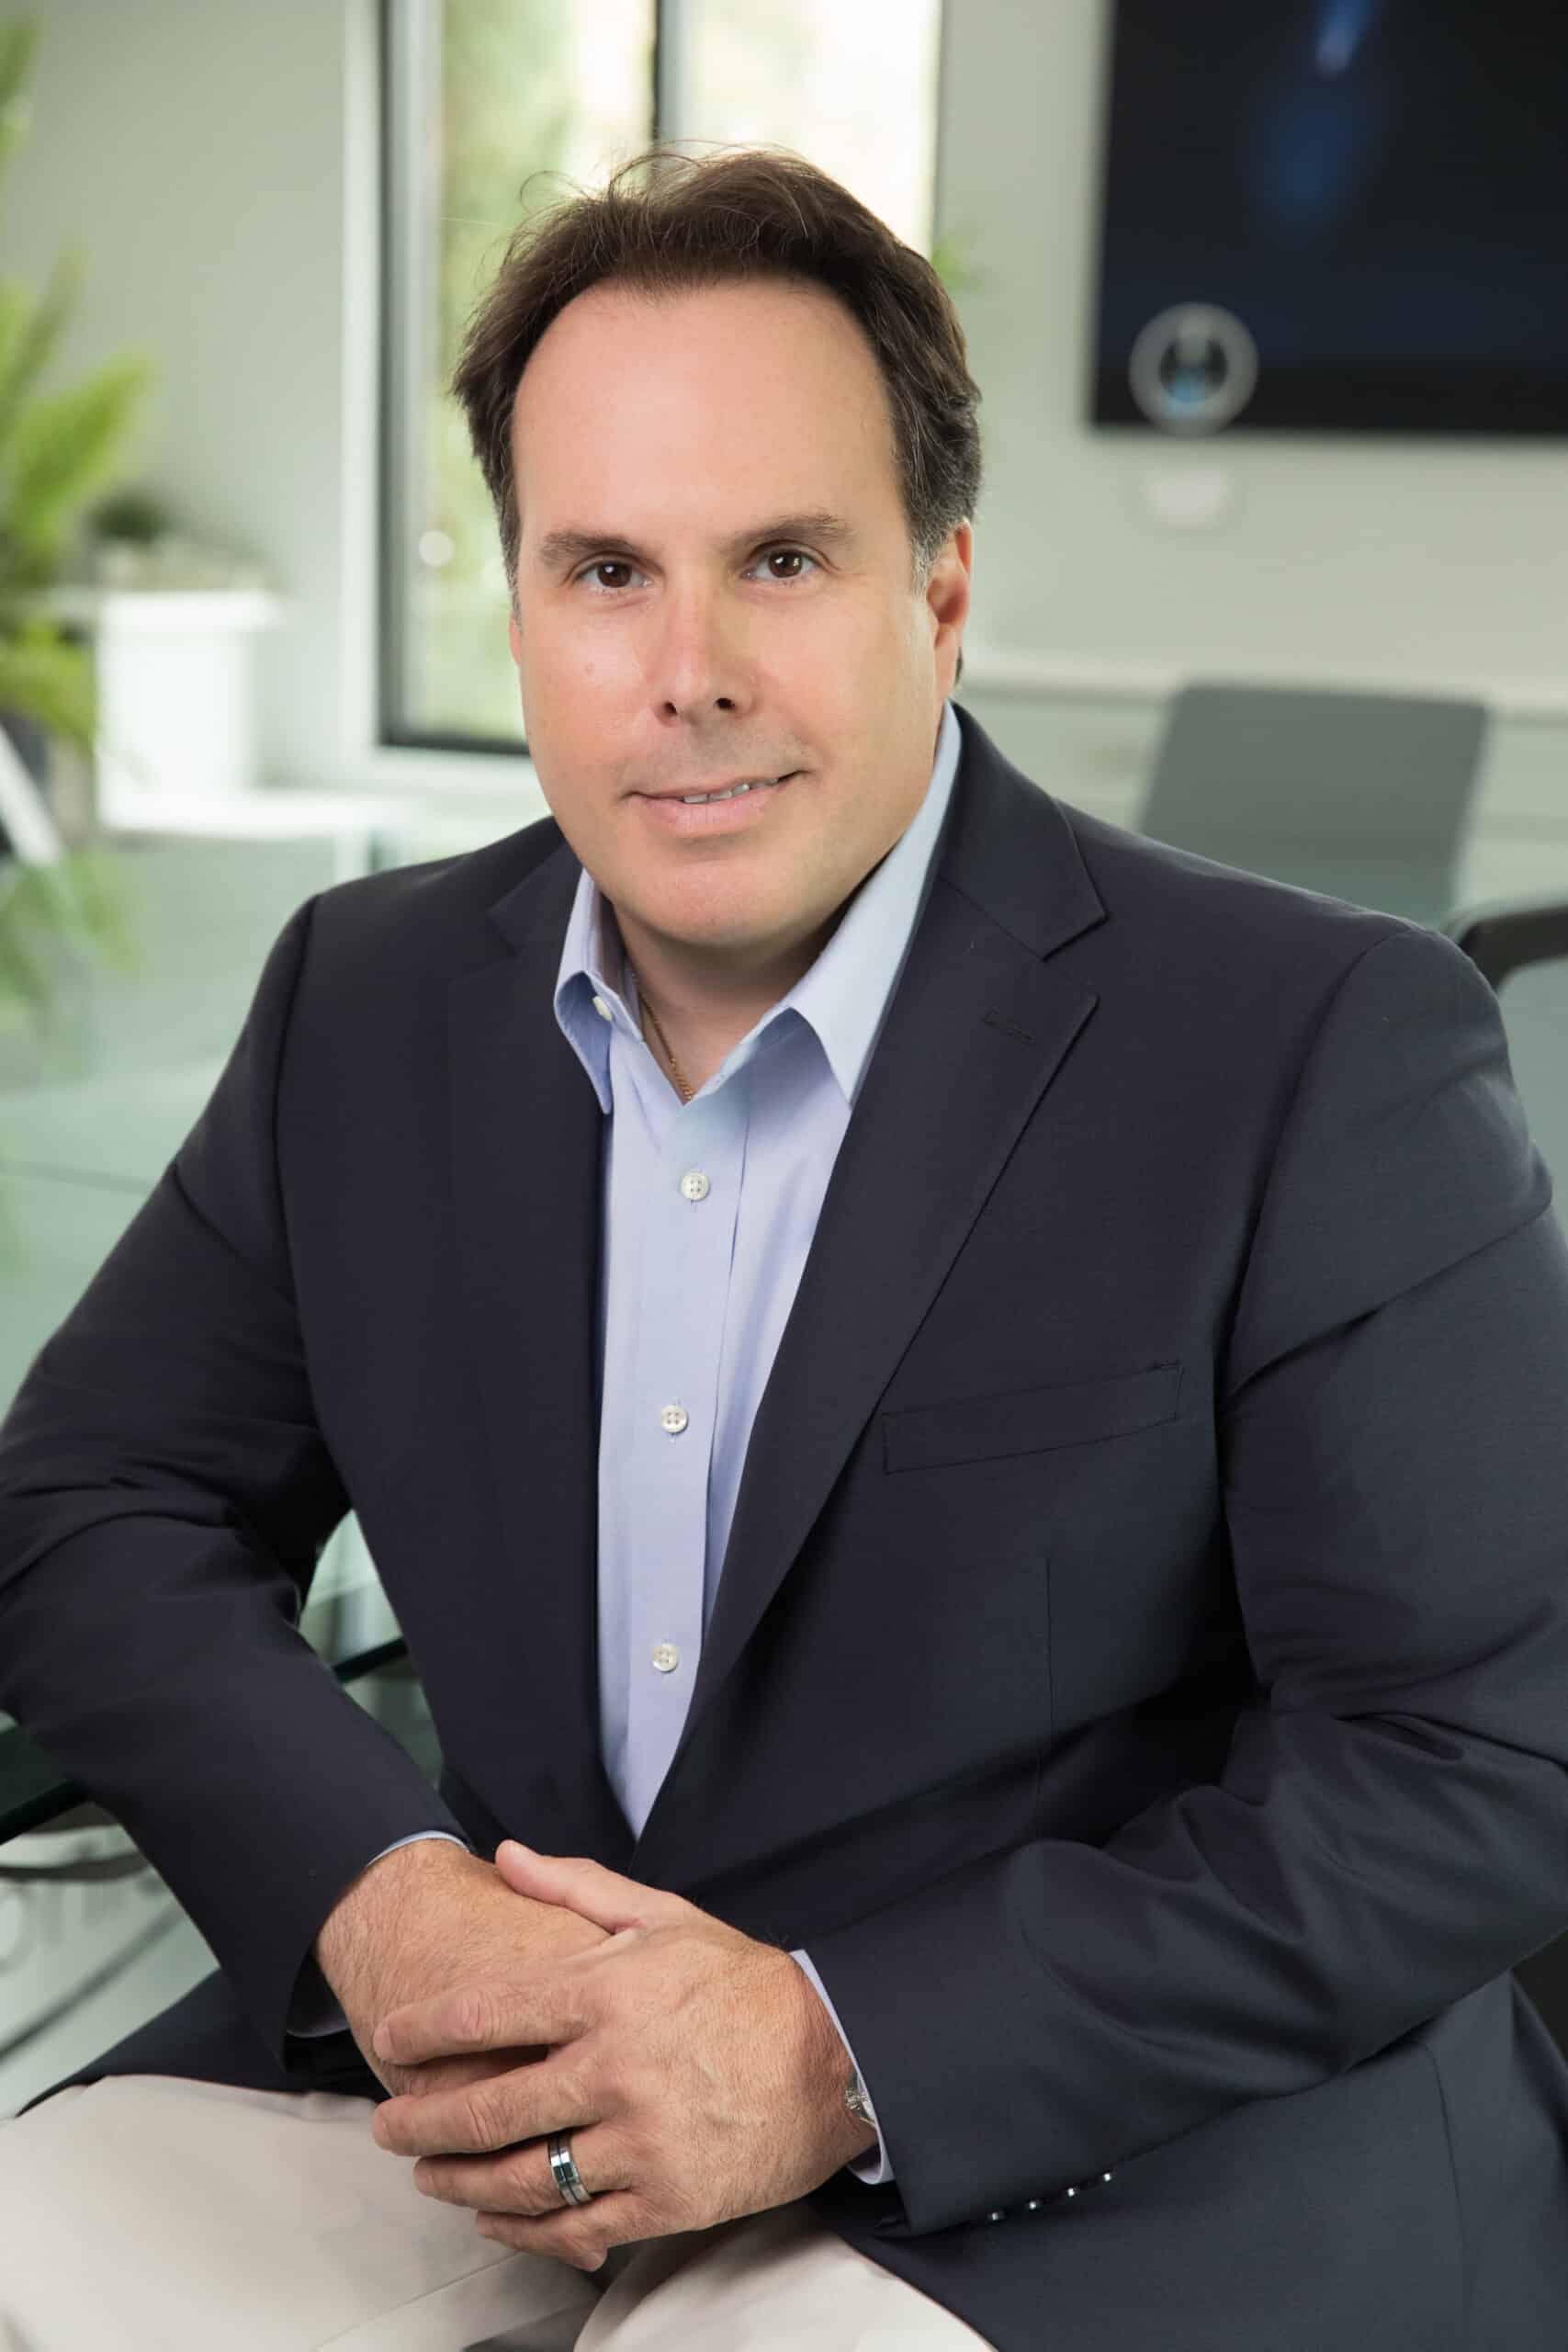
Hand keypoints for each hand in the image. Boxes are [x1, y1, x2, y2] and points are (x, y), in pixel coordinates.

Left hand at [367, 1842, 877, 2269]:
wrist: (833, 2056)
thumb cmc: (743, 1983)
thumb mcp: (663, 1915)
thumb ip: (575, 1886)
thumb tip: (505, 1854)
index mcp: (607, 1994)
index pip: (486, 2013)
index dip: (422, 2029)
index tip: (389, 2038)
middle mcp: (614, 2069)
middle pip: (487, 2109)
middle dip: (420, 2123)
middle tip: (385, 2126)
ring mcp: (639, 2141)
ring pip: (521, 2177)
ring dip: (458, 2182)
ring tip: (427, 2176)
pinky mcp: (666, 2198)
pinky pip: (574, 2225)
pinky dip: (521, 2229)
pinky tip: (492, 2218)